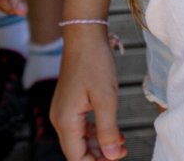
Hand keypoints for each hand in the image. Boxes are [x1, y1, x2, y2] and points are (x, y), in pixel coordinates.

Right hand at [54, 27, 128, 159]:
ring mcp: (63, 111)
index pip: (76, 157)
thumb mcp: (106, 99)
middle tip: (123, 152)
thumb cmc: (95, 63)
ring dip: (99, 145)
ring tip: (122, 144)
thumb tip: (112, 156)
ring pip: (80, 139)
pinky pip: (81, 126)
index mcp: (65, 121)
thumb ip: (108, 131)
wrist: (85, 35)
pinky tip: (114, 131)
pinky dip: (96, 132)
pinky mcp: (69, 103)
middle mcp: (60, 119)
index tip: (116, 159)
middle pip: (77, 151)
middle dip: (99, 156)